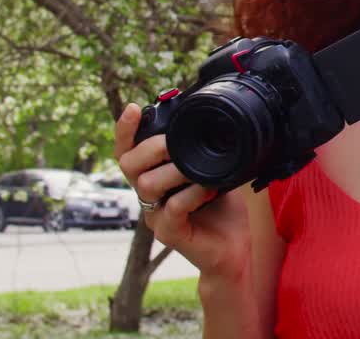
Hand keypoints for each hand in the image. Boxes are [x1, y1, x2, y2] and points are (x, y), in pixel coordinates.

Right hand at [114, 103, 250, 278]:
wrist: (234, 250)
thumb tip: (214, 122)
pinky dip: (190, 194)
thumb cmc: (222, 210)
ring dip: (174, 170)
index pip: (129, 151)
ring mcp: (156, 215)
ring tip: (198, 169)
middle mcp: (149, 195)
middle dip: (151, 147)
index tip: (131, 108)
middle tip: (174, 143)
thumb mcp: (215, 171)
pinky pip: (170, 209)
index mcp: (156, 176)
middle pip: (128, 164)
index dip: (125, 131)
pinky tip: (208, 189)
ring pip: (146, 184)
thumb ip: (205, 152)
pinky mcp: (168, 233)